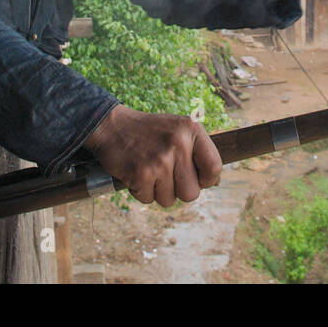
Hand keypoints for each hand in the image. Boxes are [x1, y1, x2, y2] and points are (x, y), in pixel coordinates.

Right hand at [82, 104, 221, 206]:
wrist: (113, 126)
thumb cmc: (150, 132)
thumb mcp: (178, 130)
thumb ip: (197, 152)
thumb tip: (215, 183)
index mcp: (192, 129)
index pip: (214, 167)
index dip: (206, 180)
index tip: (195, 177)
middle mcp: (178, 143)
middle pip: (192, 193)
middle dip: (179, 190)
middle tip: (166, 175)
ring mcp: (160, 160)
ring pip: (170, 200)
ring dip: (158, 192)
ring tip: (150, 171)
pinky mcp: (141, 173)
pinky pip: (148, 199)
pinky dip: (141, 191)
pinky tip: (137, 173)